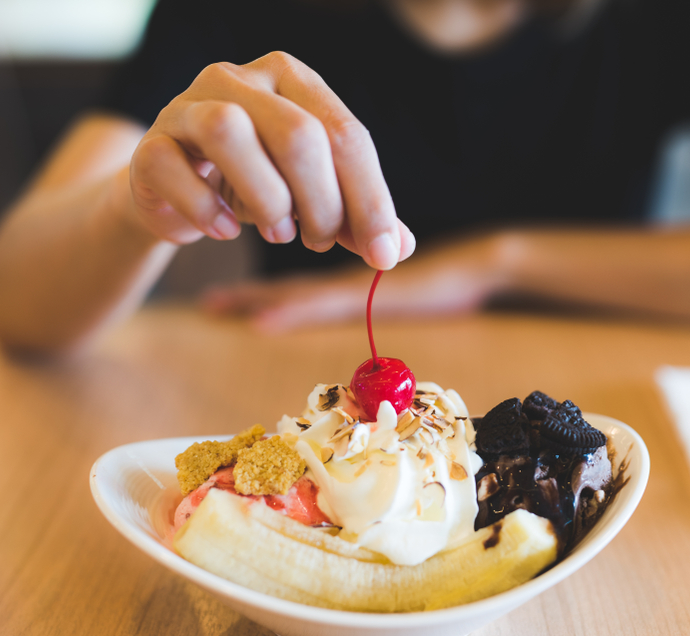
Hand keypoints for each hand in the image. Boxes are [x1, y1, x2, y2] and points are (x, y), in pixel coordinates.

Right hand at [128, 51, 414, 268]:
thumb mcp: (312, 196)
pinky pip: (177, 172)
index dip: (371, 200)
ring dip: (267, 200)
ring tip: (278, 232)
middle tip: (319, 241)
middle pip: (298, 135)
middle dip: (322, 204)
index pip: (346, 134)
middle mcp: (239, 79)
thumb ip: (355, 216)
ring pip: (232, 133)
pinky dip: (208, 212)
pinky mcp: (150, 145)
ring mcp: (187, 106)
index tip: (383, 256)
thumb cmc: (253, 184)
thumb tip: (398, 249)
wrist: (173, 190)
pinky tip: (225, 230)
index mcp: (292, 80)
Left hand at [200, 234, 512, 330]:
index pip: (294, 285)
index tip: (223, 297)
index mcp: (347, 281)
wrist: (481, 262)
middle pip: (286, 287)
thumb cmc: (449, 278)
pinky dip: (291, 310)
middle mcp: (344, 280)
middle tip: (209, 302)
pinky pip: (322, 302)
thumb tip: (360, 308)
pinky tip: (263, 319)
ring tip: (217, 307)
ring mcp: (355, 286)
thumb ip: (379, 297)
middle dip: (247, 296)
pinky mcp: (372, 292)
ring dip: (256, 300)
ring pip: (295, 291)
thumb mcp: (407, 289)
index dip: (259, 290)